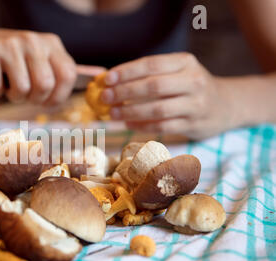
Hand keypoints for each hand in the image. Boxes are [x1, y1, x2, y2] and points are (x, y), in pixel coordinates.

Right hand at [0, 29, 76, 104]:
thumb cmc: (14, 64)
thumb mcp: (41, 64)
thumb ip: (63, 74)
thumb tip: (99, 78)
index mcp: (51, 43)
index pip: (67, 76)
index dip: (58, 97)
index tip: (46, 102)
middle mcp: (33, 40)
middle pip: (44, 86)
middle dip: (33, 99)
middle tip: (24, 93)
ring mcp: (9, 43)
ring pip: (21, 89)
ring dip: (12, 96)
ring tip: (8, 85)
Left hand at [101, 52, 240, 139]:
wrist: (226, 105)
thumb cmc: (189, 86)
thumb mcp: (177, 71)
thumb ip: (148, 75)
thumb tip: (109, 82)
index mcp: (186, 62)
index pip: (152, 65)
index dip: (127, 72)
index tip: (107, 79)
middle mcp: (194, 81)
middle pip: (153, 86)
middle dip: (124, 92)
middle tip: (104, 97)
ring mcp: (196, 104)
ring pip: (157, 109)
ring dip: (130, 112)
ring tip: (112, 114)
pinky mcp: (194, 124)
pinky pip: (163, 126)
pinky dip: (142, 126)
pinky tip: (128, 124)